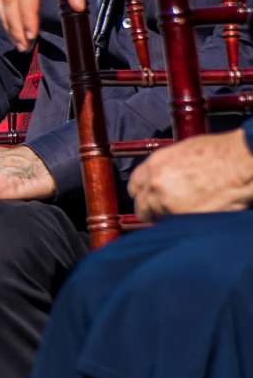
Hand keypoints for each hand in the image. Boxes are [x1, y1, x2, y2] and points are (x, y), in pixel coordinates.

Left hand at [130, 131, 252, 218]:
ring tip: (183, 215)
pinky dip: (181, 225)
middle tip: (162, 213)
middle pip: (141, 206)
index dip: (142, 193)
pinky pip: (173, 226)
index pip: (134, 185)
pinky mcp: (182, 217)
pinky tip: (192, 219)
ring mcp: (167, 202)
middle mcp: (155, 184)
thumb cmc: (222, 152)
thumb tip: (165, 177)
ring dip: (166, 218)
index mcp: (155, 164)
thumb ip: (168, 167)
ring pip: (157, 218)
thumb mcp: (185, 151)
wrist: (242, 163)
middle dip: (150, 210)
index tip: (147, 198)